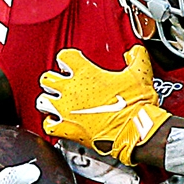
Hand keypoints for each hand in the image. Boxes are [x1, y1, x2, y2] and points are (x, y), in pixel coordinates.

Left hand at [36, 45, 169, 163]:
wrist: (134, 130)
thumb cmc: (135, 104)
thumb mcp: (140, 74)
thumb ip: (136, 58)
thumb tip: (134, 53)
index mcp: (86, 73)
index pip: (64, 57)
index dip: (67, 59)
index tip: (72, 63)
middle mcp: (71, 89)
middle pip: (47, 78)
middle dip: (53, 81)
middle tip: (62, 84)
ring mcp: (66, 110)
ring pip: (42, 101)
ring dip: (48, 101)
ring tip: (57, 103)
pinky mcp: (67, 129)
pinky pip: (48, 125)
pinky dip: (52, 124)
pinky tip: (59, 124)